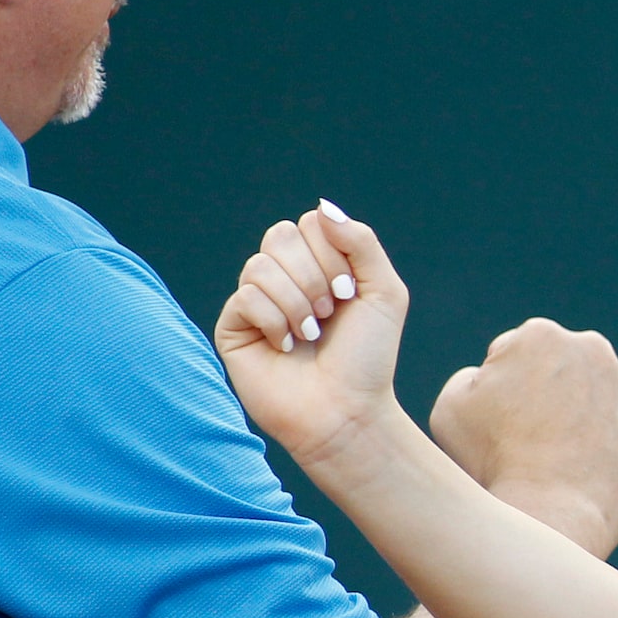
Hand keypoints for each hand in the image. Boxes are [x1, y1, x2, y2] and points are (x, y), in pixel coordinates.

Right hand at [216, 203, 406, 465]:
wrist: (347, 411)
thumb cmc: (368, 358)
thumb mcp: (384, 292)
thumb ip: (360, 242)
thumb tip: (321, 206)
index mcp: (318, 265)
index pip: (310, 223)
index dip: (333, 254)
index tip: (349, 294)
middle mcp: (284, 278)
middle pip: (280, 235)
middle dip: (314, 275)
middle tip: (329, 312)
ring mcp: (255, 301)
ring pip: (260, 266)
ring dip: (297, 303)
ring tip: (311, 333)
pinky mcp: (233, 327)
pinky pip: (244, 297)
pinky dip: (275, 321)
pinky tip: (287, 346)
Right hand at [429, 319, 617, 552]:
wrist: (550, 518)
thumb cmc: (491, 463)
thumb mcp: (451, 409)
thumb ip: (472, 377)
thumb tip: (493, 374)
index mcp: (540, 336)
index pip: (519, 355)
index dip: (504, 392)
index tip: (503, 424)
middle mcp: (594, 350)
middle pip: (567, 372)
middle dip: (552, 397)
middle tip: (534, 444)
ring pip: (604, 402)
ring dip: (588, 423)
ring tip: (564, 466)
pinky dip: (617, 452)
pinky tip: (593, 476)